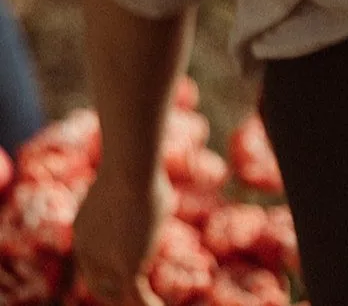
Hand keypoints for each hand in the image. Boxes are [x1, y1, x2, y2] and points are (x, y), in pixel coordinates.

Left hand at [73, 164, 171, 304]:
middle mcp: (88, 250)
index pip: (91, 259)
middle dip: (112, 292)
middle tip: (128, 298)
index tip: (120, 274)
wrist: (130, 171)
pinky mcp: (126, 268)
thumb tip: (154, 174)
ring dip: (130, 302)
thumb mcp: (134, 178)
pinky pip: (136, 297)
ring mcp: (105, 261)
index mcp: (84, 229)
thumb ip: (140, 189)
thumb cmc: (137, 165)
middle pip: (98, 282)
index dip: (105, 270)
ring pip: (116, 293)